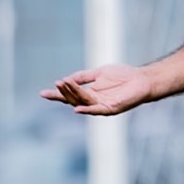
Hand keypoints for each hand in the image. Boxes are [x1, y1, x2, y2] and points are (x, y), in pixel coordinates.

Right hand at [39, 63, 157, 115]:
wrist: (142, 79)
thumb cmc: (124, 76)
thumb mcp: (99, 73)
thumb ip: (83, 77)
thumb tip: (66, 79)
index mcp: (90, 94)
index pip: (70, 95)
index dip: (56, 94)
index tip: (42, 93)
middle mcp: (94, 102)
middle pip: (74, 99)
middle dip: (65, 92)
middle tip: (57, 84)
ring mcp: (102, 106)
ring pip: (83, 101)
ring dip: (73, 94)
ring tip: (64, 85)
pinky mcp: (112, 108)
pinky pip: (97, 110)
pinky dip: (87, 110)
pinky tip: (77, 109)